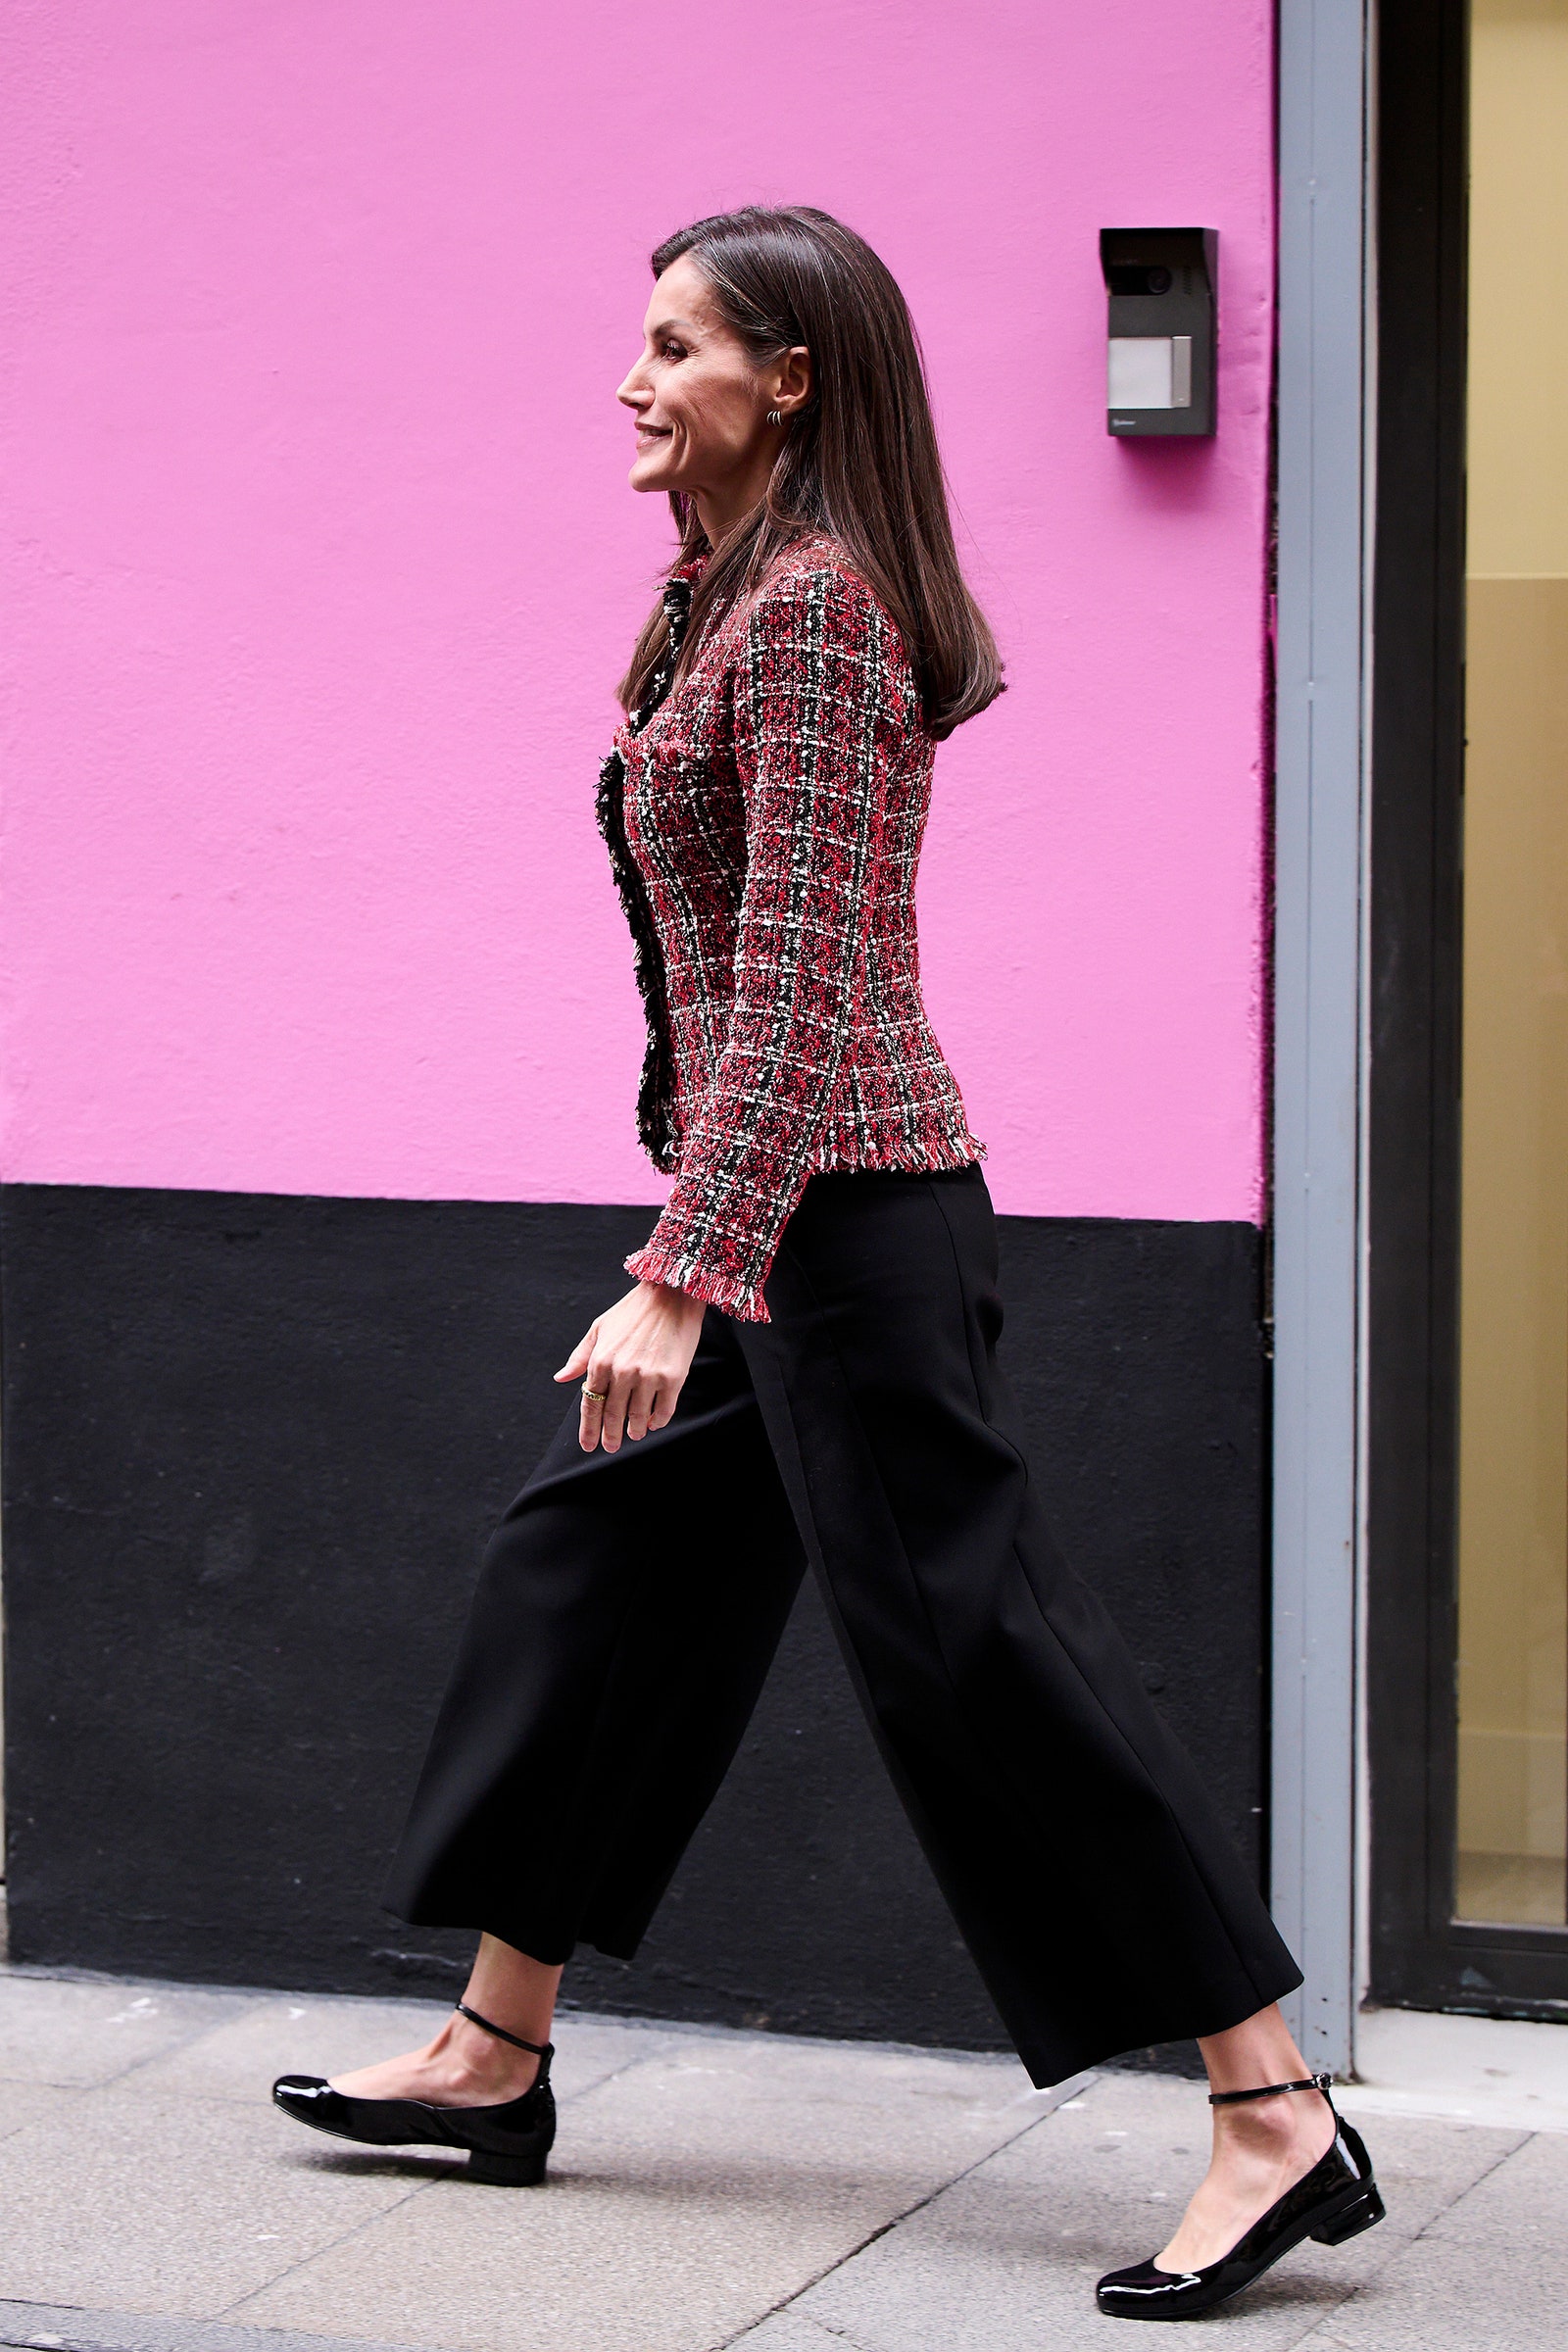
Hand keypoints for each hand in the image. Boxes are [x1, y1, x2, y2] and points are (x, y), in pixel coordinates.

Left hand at [554, 1281, 705, 1452]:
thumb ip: (580, 1356)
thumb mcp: (599, 1328)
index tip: (588, 1445)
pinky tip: (654, 1422)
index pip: (590, 1404)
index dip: (588, 1429)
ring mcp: (648, 1376)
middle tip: (610, 1447)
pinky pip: (664, 1410)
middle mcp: (622, 1372)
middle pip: (612, 1415)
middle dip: (610, 1436)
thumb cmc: (633, 1311)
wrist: (671, 1294)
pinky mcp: (673, 1377)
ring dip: (635, 1430)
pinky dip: (658, 1421)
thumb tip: (561, 1378)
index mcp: (601, 1361)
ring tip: (634, 1434)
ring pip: (638, 1417)